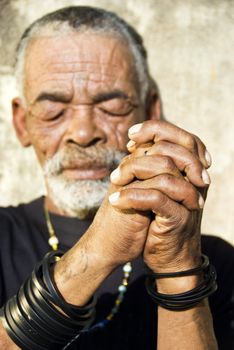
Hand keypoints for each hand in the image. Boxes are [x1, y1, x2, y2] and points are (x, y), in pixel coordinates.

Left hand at [109, 120, 210, 273]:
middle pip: (173, 150)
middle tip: (119, 166)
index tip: (131, 136)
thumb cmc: (157, 221)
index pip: (180, 137)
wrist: (168, 257)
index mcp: (189, 171)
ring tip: (114, 182)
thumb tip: (134, 141)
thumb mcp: (154, 188)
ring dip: (133, 173)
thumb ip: (150, 166)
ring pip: (165, 171)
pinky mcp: (180, 217)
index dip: (155, 129)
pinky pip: (157, 198)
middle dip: (140, 153)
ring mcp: (189, 199)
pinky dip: (133, 197)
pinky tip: (116, 200)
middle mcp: (194, 181)